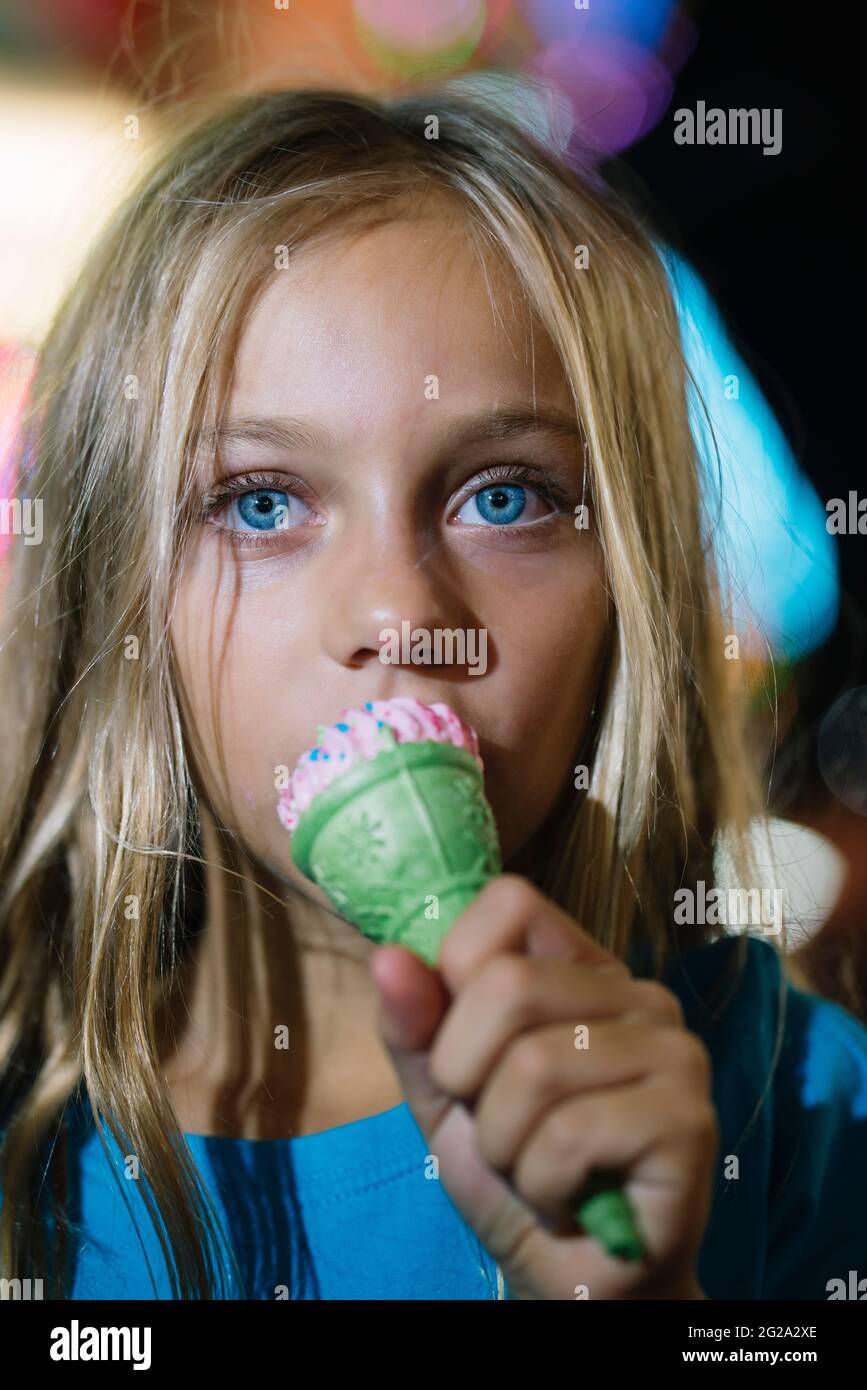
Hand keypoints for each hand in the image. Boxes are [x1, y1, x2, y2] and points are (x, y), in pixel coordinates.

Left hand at [370, 874, 716, 1299]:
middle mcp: (640, 994)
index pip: (509, 902)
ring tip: (536, 1167)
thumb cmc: (514, 1170)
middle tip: (499, 1128)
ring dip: (502, 1142)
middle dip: (468, 1079)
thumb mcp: (442, 1091)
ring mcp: (675, 1051)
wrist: (572, 1279)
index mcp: (582, 968)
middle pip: (508, 984)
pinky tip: (571, 1196)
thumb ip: (414, 1023)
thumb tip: (388, 957)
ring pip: (533, 1067)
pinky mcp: (689, 1118)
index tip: (464, 1051)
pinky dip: (541, 1181)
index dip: (455, 976)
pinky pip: (570, 1133)